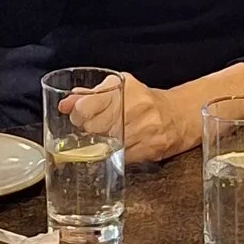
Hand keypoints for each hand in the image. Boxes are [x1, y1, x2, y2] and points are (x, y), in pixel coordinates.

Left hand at [65, 71, 194, 165]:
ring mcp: (146, 127)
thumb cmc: (144, 102)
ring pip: (108, 144)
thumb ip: (90, 96)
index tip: (76, 117)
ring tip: (105, 139)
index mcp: (124, 87)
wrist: (178, 115)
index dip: (77, 114)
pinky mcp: (152, 147)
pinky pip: (122, 156)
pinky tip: (118, 148)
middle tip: (90, 130)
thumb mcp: (118, 89)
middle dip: (87, 131)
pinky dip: (115, 154)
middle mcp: (136, 105)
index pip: (88, 105)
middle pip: (95, 127)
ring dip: (100, 145)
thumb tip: (65, 104)